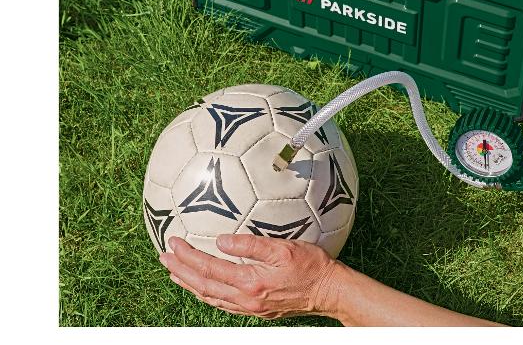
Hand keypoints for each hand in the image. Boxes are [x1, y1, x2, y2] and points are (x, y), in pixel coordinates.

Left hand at [159, 235, 339, 318]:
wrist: (329, 292)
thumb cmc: (311, 266)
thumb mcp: (283, 247)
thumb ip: (250, 244)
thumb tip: (221, 241)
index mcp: (250, 282)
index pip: (210, 268)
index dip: (188, 256)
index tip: (173, 243)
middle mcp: (245, 300)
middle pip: (204, 286)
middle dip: (181, 271)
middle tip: (163, 257)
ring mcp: (250, 308)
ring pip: (210, 297)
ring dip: (190, 284)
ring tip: (175, 273)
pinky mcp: (257, 310)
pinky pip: (223, 304)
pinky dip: (207, 293)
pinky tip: (203, 287)